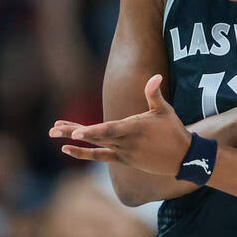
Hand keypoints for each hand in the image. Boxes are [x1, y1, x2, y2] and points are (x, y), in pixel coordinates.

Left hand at [50, 75, 191, 174]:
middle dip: (72, 132)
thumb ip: (154, 94)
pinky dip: (84, 154)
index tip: (73, 135)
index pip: (107, 131)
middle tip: (52, 130)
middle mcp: (124, 142)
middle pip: (95, 137)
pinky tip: (68, 149)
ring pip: (94, 145)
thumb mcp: (165, 110)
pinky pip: (101, 157)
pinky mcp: (124, 160)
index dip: (90, 133)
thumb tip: (155, 76)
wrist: (183, 157)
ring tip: (53, 133)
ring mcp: (123, 152)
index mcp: (132, 128)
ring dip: (74, 141)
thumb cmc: (174, 131)